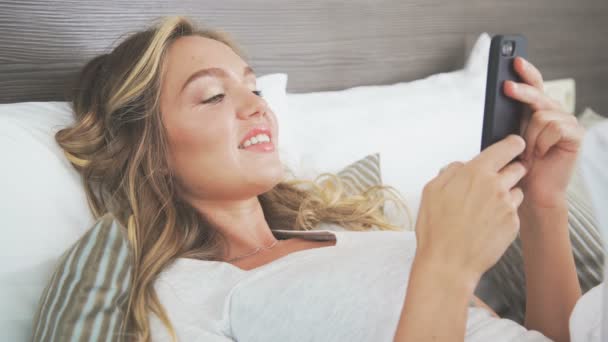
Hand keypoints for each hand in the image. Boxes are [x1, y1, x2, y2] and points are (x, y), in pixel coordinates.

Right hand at [414, 134, 527, 278]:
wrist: (449, 263)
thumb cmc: (437, 230)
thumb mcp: (431, 191)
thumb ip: (450, 172)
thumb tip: (461, 166)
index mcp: (475, 173)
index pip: (507, 147)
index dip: (513, 144)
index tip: (514, 144)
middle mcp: (496, 186)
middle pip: (517, 168)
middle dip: (508, 171)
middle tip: (492, 183)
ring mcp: (507, 206)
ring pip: (517, 190)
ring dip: (507, 194)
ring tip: (485, 209)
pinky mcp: (513, 224)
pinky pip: (514, 212)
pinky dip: (504, 215)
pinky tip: (486, 224)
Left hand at [504, 57, 584, 208]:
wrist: (532, 190)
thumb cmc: (519, 164)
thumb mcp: (509, 135)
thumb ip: (511, 115)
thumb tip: (504, 91)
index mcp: (538, 110)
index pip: (534, 85)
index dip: (526, 72)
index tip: (514, 61)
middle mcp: (554, 112)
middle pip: (538, 94)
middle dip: (520, 91)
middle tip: (506, 87)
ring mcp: (567, 122)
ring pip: (542, 114)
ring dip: (530, 136)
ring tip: (529, 152)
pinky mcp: (575, 134)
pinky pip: (553, 127)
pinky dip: (541, 142)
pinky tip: (541, 154)